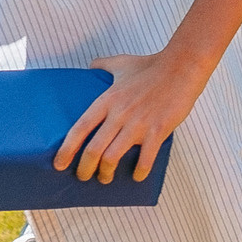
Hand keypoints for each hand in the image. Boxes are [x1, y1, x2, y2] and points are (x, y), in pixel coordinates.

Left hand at [55, 52, 197, 182]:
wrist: (181, 66)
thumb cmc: (151, 65)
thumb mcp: (122, 63)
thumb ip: (103, 65)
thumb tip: (90, 66)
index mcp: (107, 100)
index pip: (80, 128)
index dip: (67, 149)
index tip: (59, 164)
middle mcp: (119, 114)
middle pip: (93, 150)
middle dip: (84, 169)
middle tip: (83, 176)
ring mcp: (139, 124)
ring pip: (113, 158)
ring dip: (106, 173)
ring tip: (105, 178)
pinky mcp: (158, 130)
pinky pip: (145, 159)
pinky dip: (138, 172)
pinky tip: (136, 176)